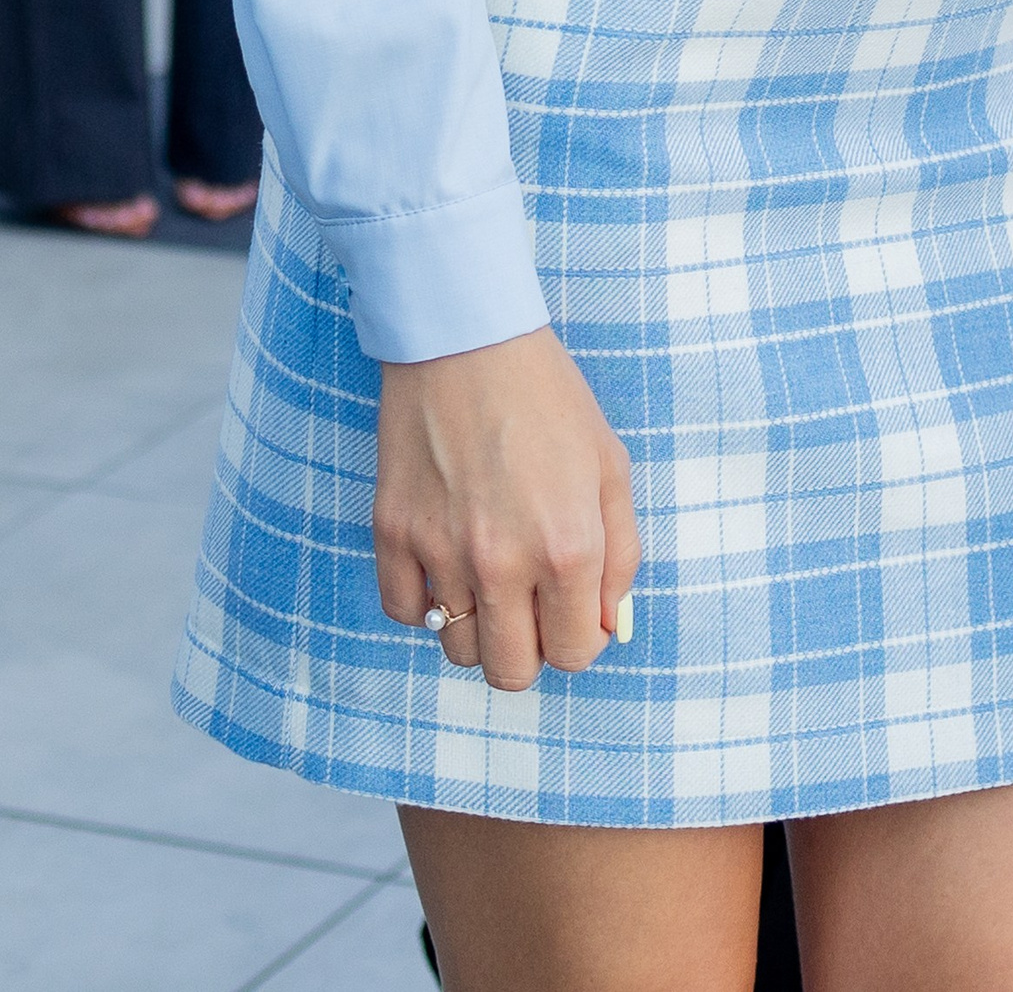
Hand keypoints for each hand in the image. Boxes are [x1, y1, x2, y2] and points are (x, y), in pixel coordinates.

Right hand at [374, 326, 638, 692]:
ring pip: (456, 649)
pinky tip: (445, 556)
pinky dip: (424, 598)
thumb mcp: (610, 467)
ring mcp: (441, 553)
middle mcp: (503, 563)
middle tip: (531, 601)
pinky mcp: (392, 536)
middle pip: (511, 672)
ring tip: (488, 573)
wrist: (469, 340)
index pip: (575, 654)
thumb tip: (606, 626)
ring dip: (476, 625)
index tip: (572, 608)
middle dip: (529, 647)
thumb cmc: (548, 398)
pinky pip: (404, 612)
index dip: (579, 636)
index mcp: (567, 548)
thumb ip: (620, 555)